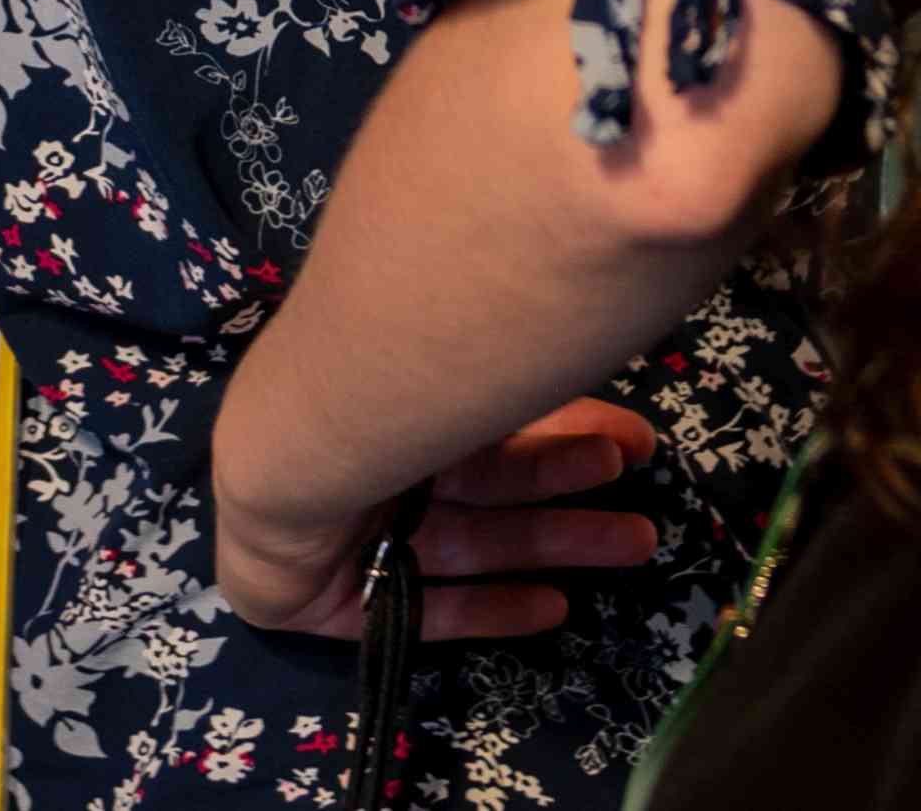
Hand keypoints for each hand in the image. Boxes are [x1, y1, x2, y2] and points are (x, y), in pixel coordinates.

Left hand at [207, 398, 661, 643]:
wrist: (275, 468)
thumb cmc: (355, 398)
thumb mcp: (442, 374)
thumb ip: (501, 362)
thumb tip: (577, 310)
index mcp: (393, 408)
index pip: (493, 424)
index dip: (564, 432)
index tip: (633, 439)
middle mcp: (382, 470)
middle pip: (492, 485)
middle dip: (569, 487)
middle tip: (645, 498)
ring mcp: (363, 539)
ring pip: (477, 543)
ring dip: (554, 543)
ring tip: (635, 540)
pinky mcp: (349, 604)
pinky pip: (429, 609)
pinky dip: (490, 608)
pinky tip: (555, 605)